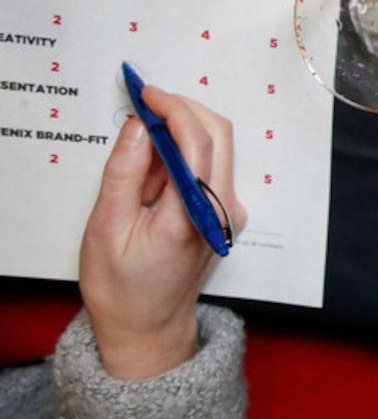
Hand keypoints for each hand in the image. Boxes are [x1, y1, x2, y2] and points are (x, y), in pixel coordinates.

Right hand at [77, 86, 245, 379]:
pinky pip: (208, 169)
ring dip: (179, 135)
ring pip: (216, 149)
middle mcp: (224, 210)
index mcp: (194, 215)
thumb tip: (139, 127)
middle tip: (142, 101)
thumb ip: (125, 173)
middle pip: (218, 136)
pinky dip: (182, 157)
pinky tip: (151, 179)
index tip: (145, 90)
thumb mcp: (107, 228)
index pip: (197, 142)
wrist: (148, 328)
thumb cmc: (123, 287)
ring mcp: (229, 212)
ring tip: (138, 159)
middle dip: (182, 110)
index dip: (173, 108)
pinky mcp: (223, 213)